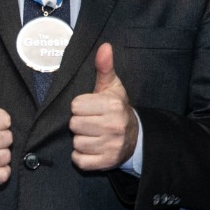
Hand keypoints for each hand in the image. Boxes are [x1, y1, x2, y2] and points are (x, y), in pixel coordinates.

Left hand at [69, 43, 137, 171]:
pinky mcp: (106, 163)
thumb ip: (104, 67)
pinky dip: (82, 157)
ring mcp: (110, 146)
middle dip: (80, 123)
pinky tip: (92, 148)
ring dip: (81, 140)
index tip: (91, 108)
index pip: (76, 106)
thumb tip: (104, 46)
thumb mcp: (112, 87)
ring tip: (93, 136)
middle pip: (74, 124)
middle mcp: (113, 126)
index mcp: (113, 106)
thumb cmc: (117, 109)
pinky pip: (79, 160)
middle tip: (92, 123)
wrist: (136, 138)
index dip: (81, 107)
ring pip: (76, 142)